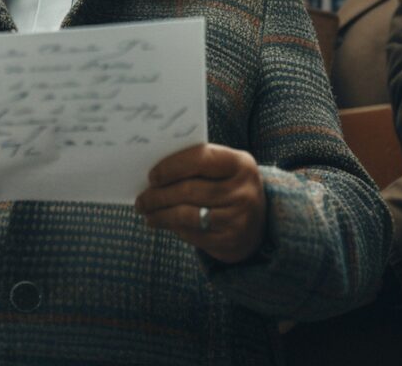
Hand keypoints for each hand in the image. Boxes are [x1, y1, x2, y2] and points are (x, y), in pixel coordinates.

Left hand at [135, 143, 265, 262]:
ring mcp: (238, 219)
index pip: (201, 159)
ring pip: (186, 215)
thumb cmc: (230, 187)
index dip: (172, 167)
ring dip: (160, 214)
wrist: (260, 224)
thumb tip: (154, 173)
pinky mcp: (229, 241)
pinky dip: (173, 228)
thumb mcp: (225, 169)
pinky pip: (192, 234)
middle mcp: (243, 191)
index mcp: (241, 164)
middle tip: (141, 199)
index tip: (152, 176)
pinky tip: (163, 223)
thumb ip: (197, 165)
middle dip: (158, 195)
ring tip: (146, 211)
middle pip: (189, 190)